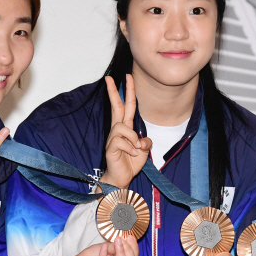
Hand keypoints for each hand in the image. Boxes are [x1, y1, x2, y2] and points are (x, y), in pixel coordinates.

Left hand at [59, 235, 139, 255]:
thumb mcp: (105, 250)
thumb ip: (115, 247)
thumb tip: (123, 240)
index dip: (134, 249)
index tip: (130, 237)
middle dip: (129, 251)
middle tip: (123, 239)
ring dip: (121, 253)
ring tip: (117, 241)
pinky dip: (103, 255)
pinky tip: (102, 247)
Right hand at [99, 75, 151, 189]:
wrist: (121, 178)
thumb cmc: (131, 162)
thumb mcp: (144, 150)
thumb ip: (146, 141)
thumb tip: (142, 139)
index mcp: (126, 128)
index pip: (127, 106)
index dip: (128, 92)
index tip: (127, 77)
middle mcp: (118, 130)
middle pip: (116, 107)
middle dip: (114, 92)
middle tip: (109, 78)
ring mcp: (113, 138)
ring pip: (121, 127)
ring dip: (132, 138)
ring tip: (136, 149)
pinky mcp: (110, 148)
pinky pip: (120, 141)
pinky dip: (130, 148)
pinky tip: (132, 155)